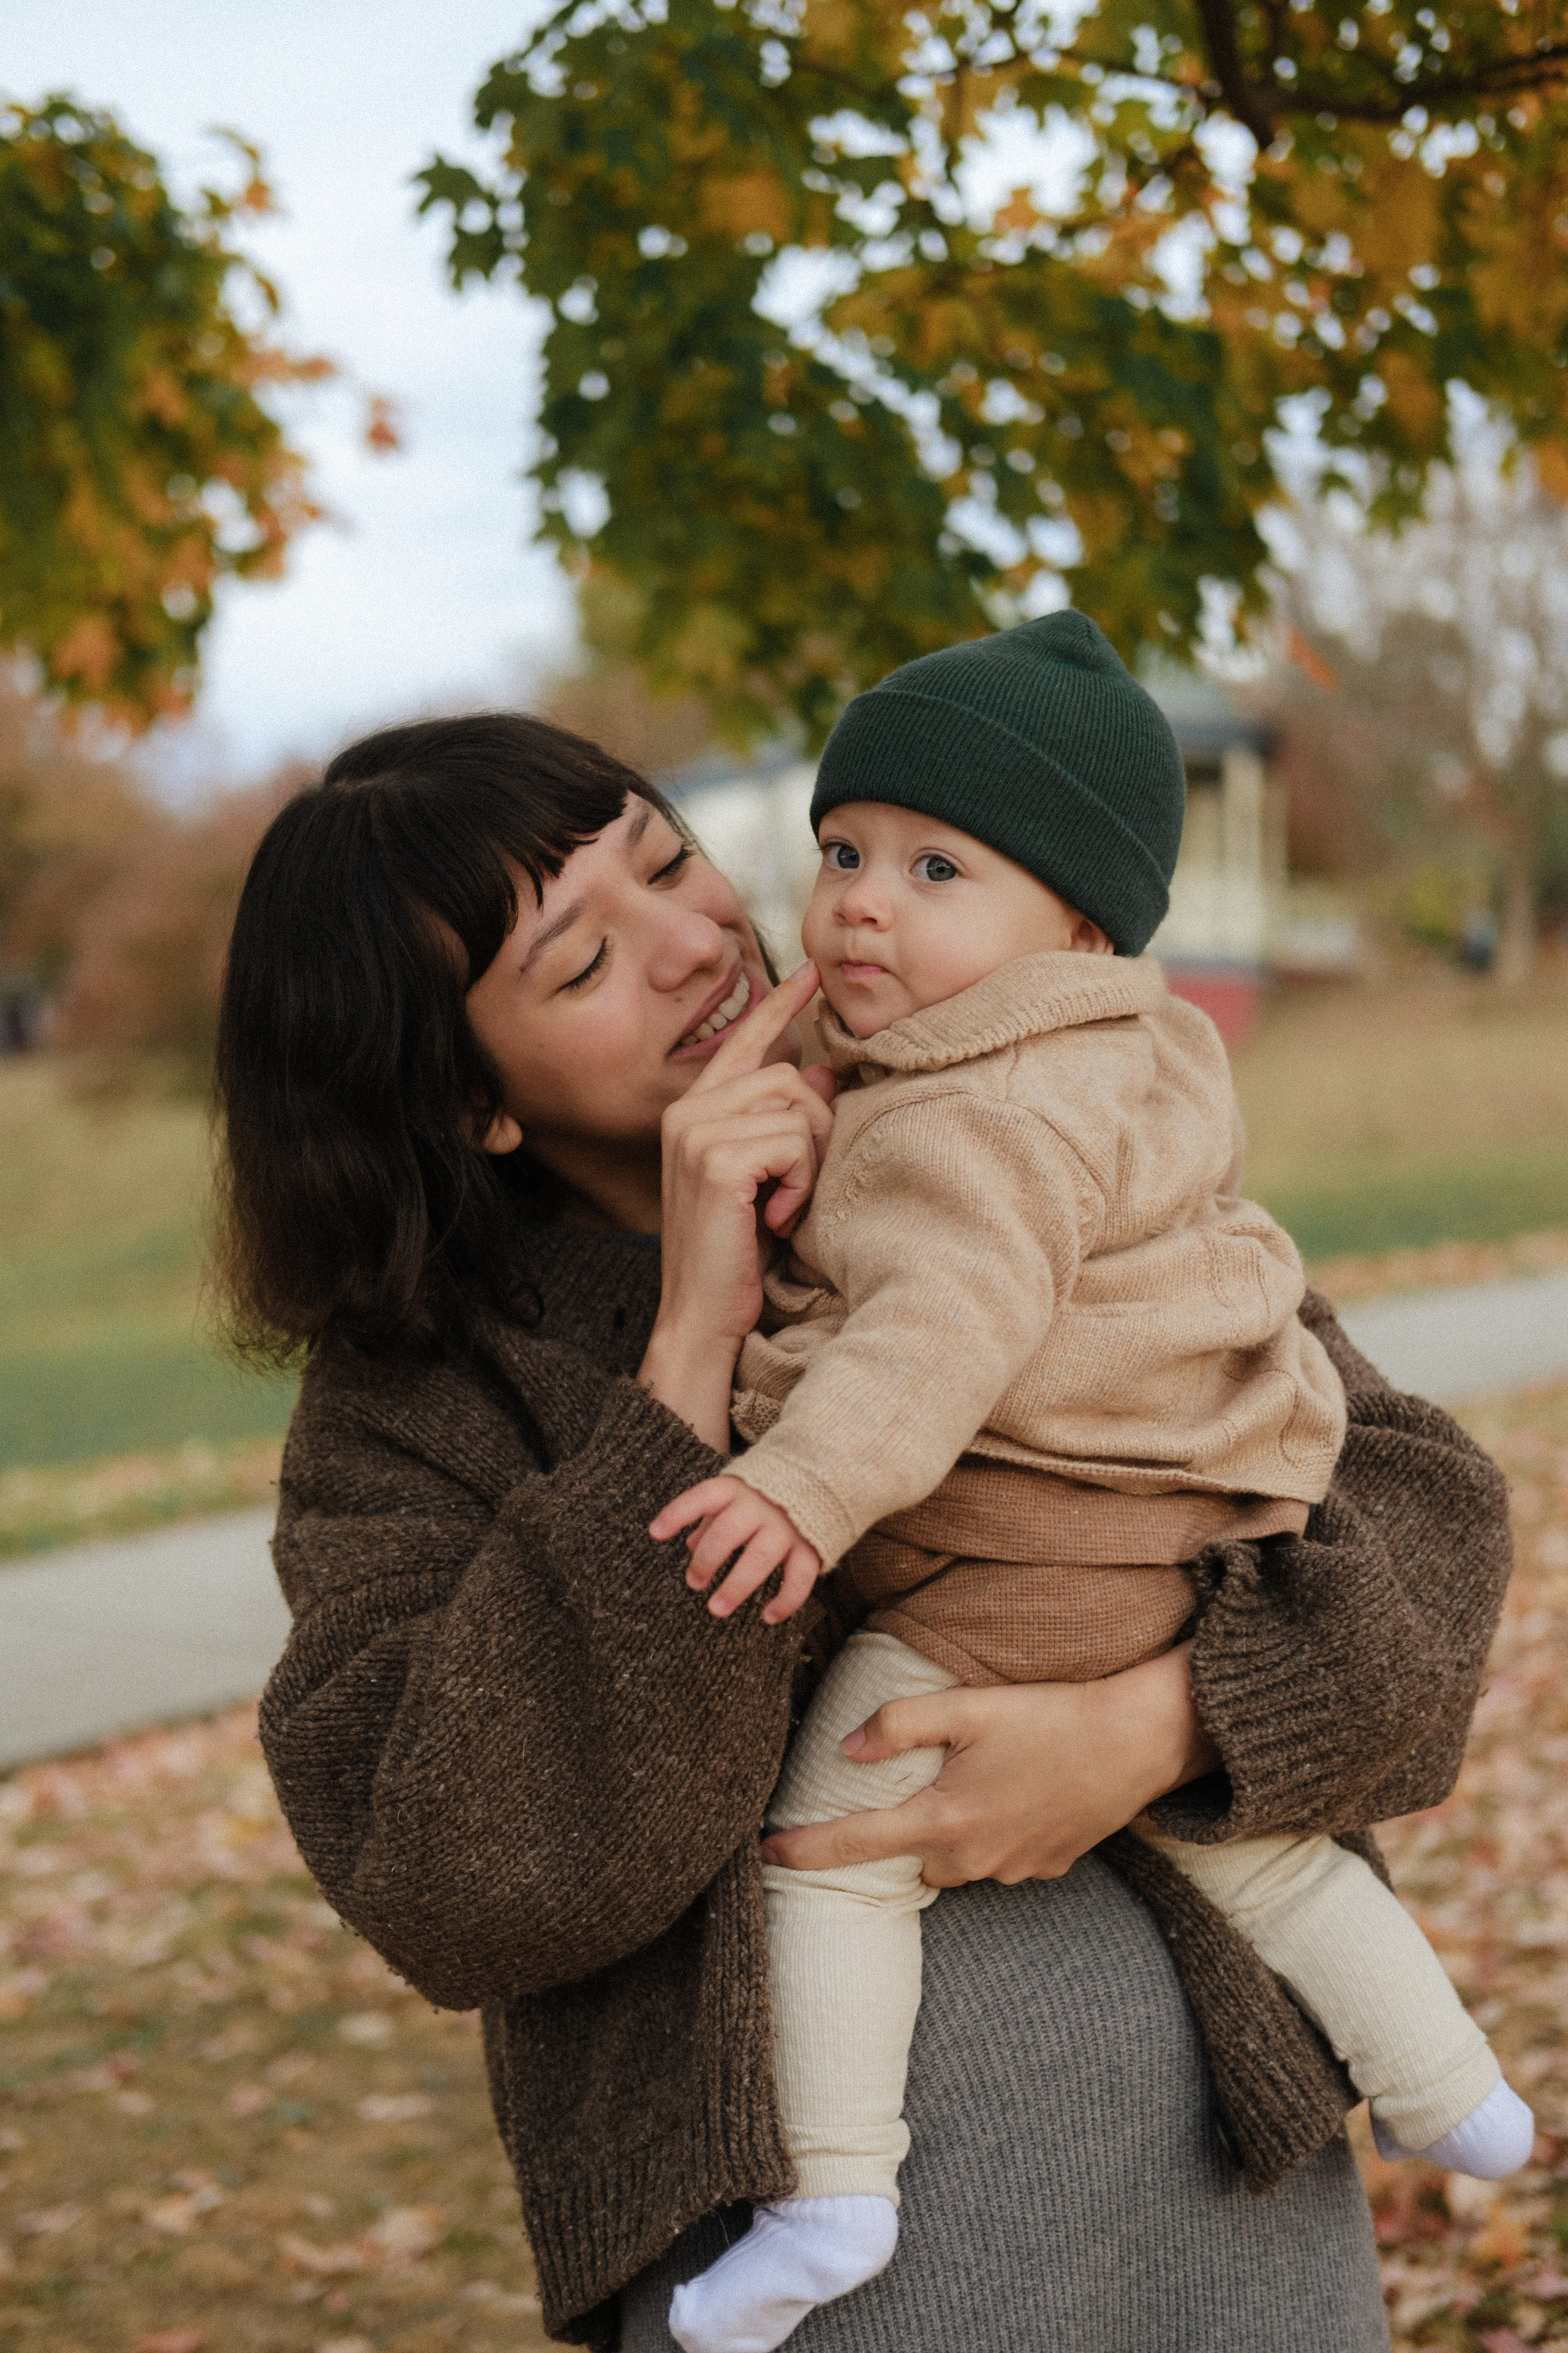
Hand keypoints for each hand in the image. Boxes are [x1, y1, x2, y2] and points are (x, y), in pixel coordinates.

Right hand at [639, 962, 836, 1450]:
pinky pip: (792, 1141)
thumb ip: (782, 1122)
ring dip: (807, 1162)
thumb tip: (817, 1070)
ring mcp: (695, 1132)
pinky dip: (799, 1182)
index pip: (744, 1042)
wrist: (702, 1316)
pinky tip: (774, 1218)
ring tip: (780, 1206)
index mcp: (694, 1111)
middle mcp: (687, 1112)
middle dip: (813, 1131)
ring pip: (794, 1106)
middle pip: (787, 1076)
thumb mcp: (765, 1178)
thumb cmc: (738, 1253)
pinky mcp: (715, 1158)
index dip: (780, 1005)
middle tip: (795, 1188)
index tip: (810, 972)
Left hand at [651, 1475, 822, 1623]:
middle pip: (727, 1534)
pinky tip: (768, 1617)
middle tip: (693, 1583)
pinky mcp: (811, 1546)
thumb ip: (711, 1516)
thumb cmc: (765, 1491)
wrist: (823, 1475)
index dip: (677, 1514)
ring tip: (716, 1609)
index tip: (655, 1533)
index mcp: (737, 1489)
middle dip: (706, 1561)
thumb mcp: (736, 1494)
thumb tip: (688, 1544)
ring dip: (736, 1586)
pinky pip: (799, 1577)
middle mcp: (761, 1506)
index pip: (702, 1497)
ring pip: (759, 1559)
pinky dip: (786, 1600)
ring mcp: (787, 1527)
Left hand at [759, 1644, 1218, 1887]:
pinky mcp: (1047, 1869)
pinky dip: (997, 1831)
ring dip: (953, 1828)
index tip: (767, 1854)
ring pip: (956, 1860)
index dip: (805, 1850)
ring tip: (984, 1777)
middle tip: (923, 1781)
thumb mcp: (968, 1707)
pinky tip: (1020, 1791)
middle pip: (910, 1856)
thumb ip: (900, 1723)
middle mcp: (973, 1858)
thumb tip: (846, 1747)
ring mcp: (1013, 1870)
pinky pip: (1000, 1858)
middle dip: (904, 1829)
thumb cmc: (1049, 1718)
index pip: (855, 1843)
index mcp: (943, 1819)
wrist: (1136, 1742)